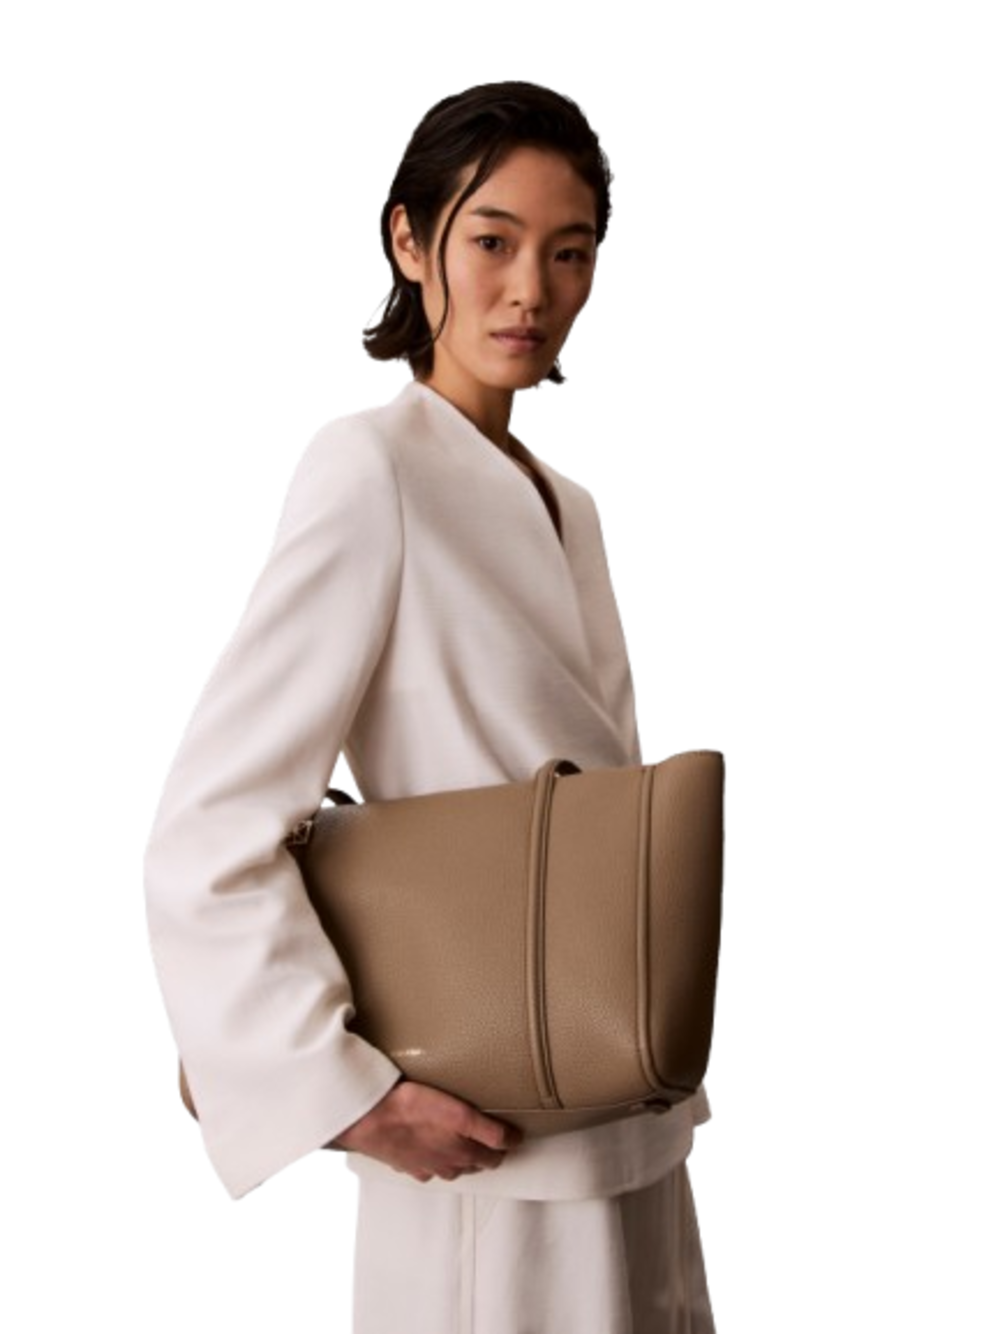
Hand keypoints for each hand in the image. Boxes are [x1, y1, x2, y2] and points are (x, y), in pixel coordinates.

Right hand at [331, 1079, 521, 1182]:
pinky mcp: (409, 1165)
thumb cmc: (410, 1108)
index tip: (512, 1132)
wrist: (370, 1118)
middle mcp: (449, 1163)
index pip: (498, 1152)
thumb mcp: (459, 1113)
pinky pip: (428, 1166)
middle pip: (478, 1162)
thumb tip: (512, 1138)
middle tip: (490, 1133)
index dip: (508, 1141)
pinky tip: (428, 1143)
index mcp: (464, 1150)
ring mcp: (428, 1166)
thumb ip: (488, 1128)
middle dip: (487, 1151)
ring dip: (461, 1156)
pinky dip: (433, 1158)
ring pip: (454, 1166)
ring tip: (460, 1137)